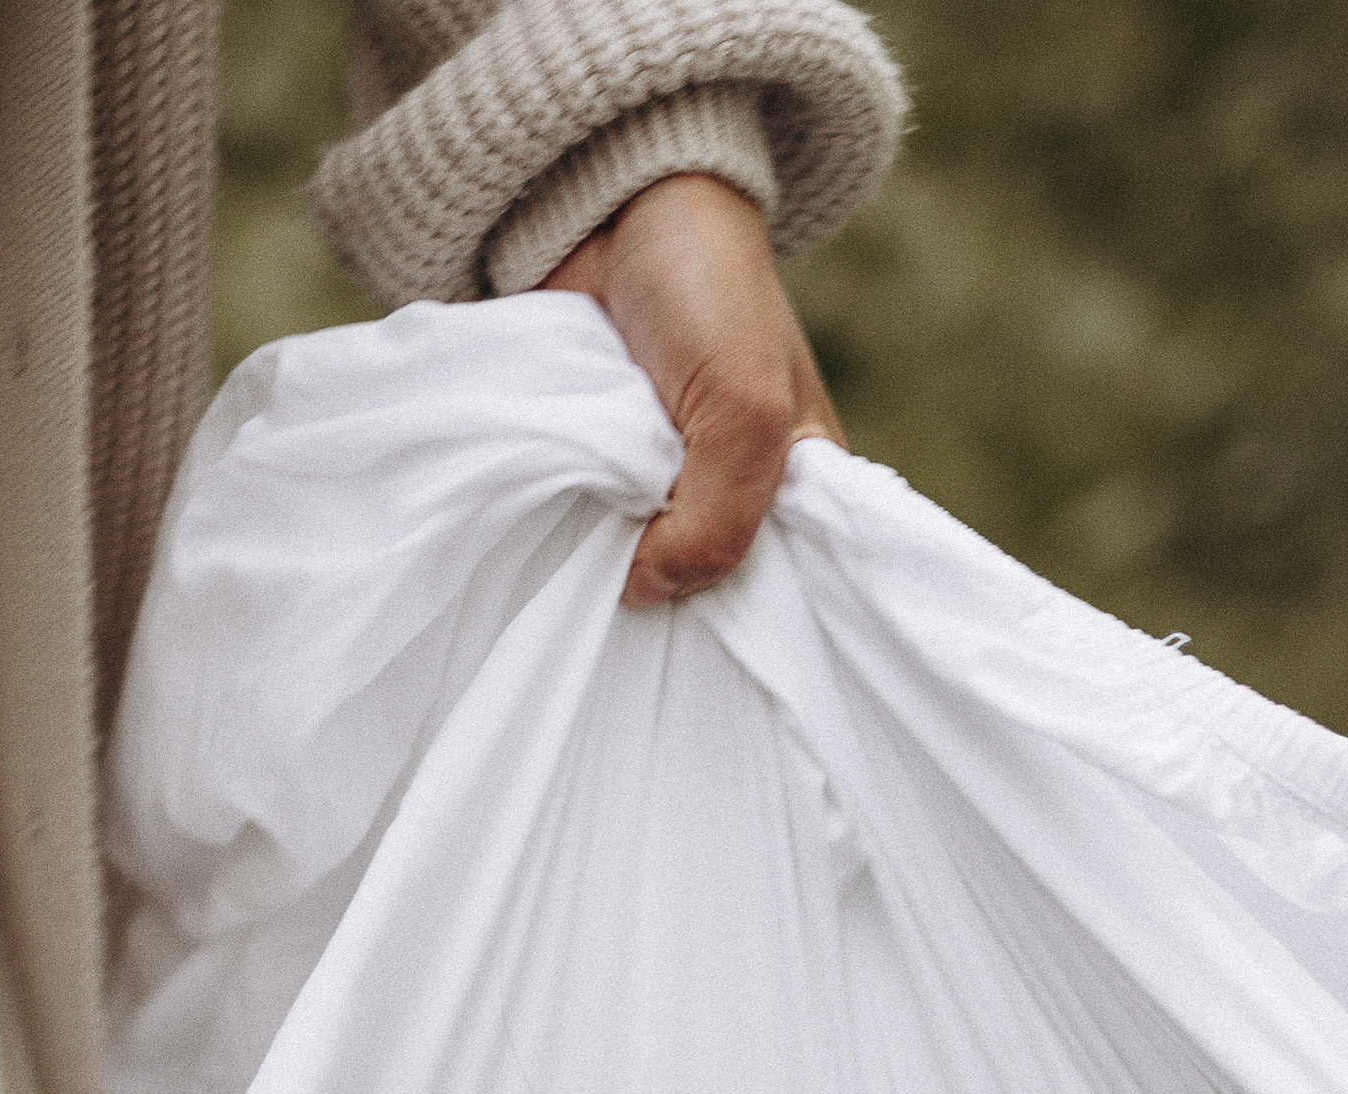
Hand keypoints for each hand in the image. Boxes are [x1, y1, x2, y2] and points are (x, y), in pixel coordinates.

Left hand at [544, 174, 841, 606]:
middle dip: (665, 593)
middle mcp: (729, 486)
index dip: (740, 615)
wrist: (613, 196)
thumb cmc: (708, 287)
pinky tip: (549, 549)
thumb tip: (646, 592)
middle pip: (697, 577)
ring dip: (602, 564)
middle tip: (624, 613)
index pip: (780, 583)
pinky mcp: (598, 458)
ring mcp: (659, 475)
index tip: (696, 644)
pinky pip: (581, 519)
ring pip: (632, 556)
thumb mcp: (743, 413)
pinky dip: (564, 529)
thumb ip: (716, 522)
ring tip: (578, 584)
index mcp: (797, 480)